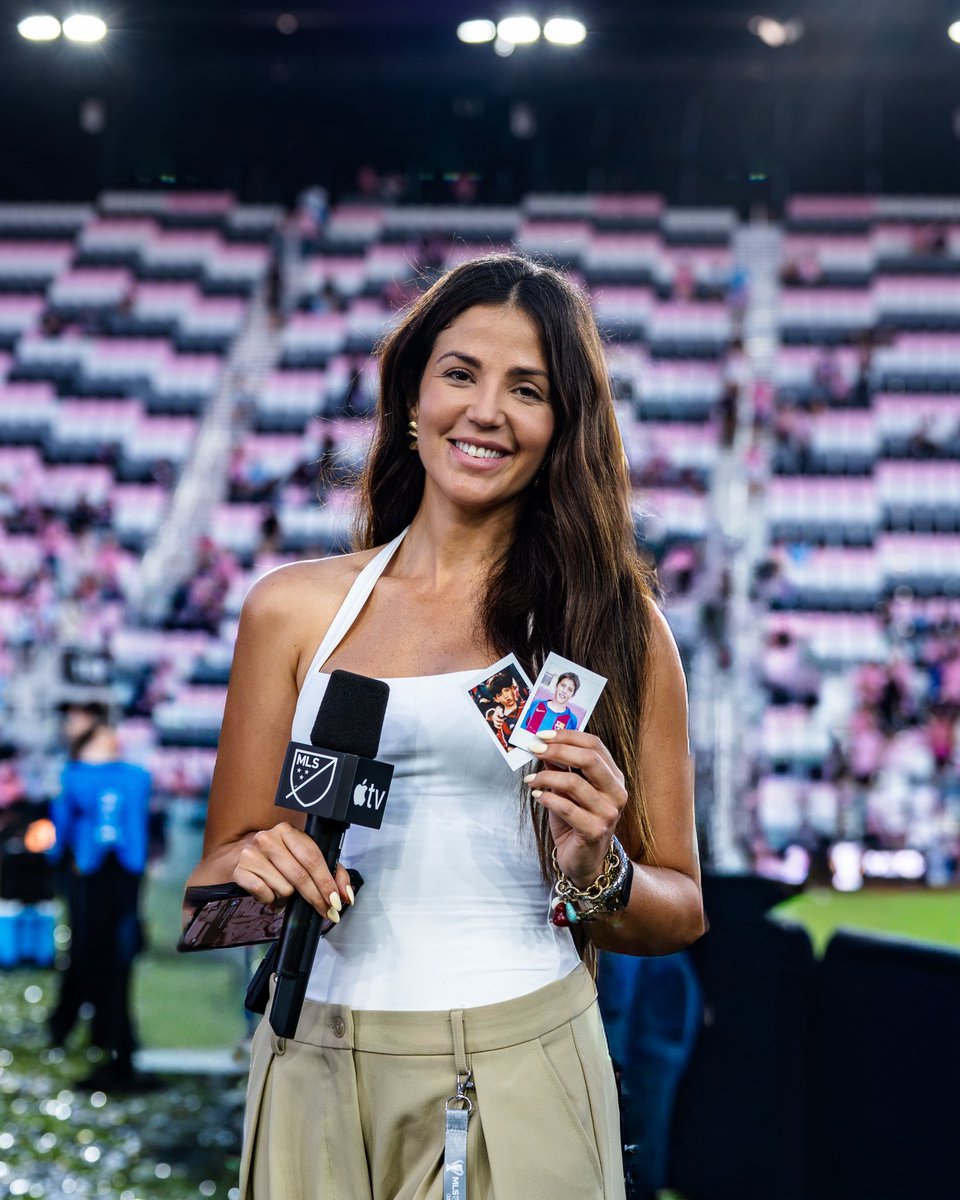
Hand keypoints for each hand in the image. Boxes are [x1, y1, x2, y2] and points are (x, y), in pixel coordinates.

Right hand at [233, 821, 353, 921]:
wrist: (240, 855)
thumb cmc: (279, 856)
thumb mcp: (304, 856)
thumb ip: (331, 872)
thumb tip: (346, 896)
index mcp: (288, 831)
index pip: (312, 858)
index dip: (326, 882)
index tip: (336, 900)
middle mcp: (269, 839)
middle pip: (300, 876)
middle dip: (316, 897)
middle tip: (326, 911)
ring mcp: (252, 854)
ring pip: (283, 888)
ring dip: (288, 896)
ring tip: (284, 888)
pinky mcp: (241, 870)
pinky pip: (265, 895)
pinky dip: (271, 899)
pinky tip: (270, 891)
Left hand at [522, 730, 627, 887]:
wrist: (584, 861)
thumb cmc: (576, 822)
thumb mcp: (568, 791)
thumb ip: (560, 768)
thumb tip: (544, 744)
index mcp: (614, 778)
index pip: (595, 746)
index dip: (568, 736)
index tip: (543, 735)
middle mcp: (616, 793)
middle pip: (589, 759)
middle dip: (558, 750)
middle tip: (535, 749)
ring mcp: (608, 813)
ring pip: (574, 783)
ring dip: (546, 777)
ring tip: (531, 779)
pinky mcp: (594, 831)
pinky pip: (567, 808)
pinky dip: (547, 798)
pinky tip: (537, 796)